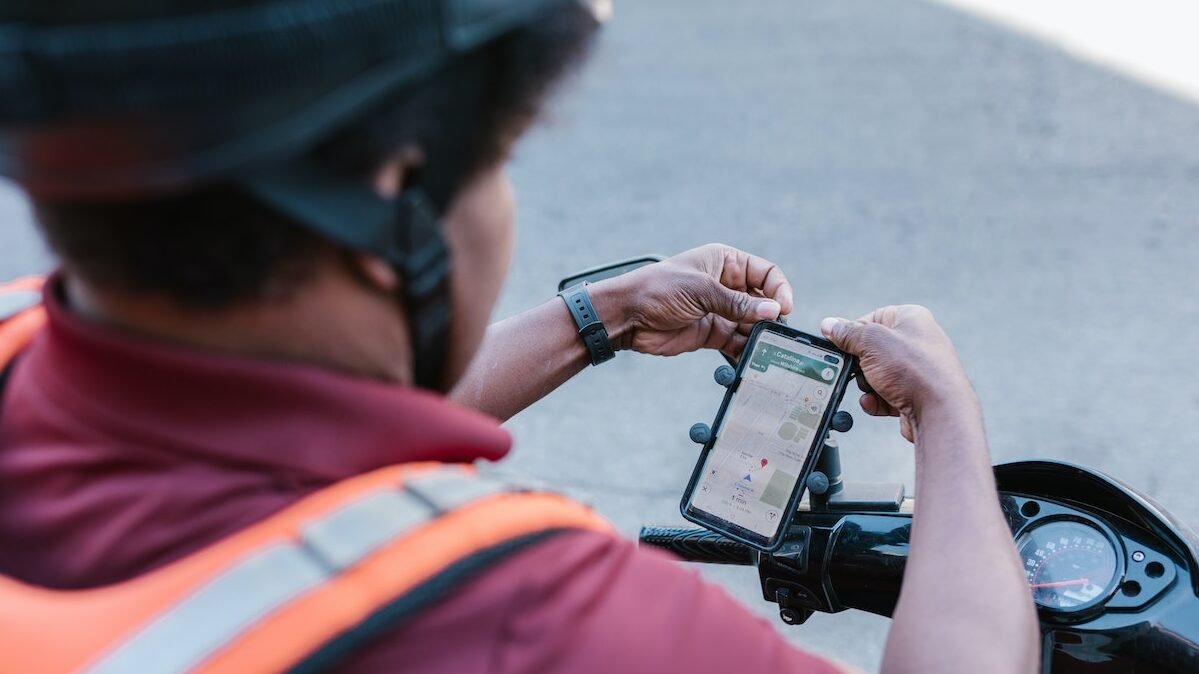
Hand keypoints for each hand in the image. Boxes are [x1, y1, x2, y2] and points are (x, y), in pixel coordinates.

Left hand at [590, 244, 792, 359]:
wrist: (627, 316)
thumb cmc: (657, 290)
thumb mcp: (700, 290)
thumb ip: (737, 303)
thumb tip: (773, 310)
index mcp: (725, 262)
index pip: (765, 272)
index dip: (779, 289)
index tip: (784, 307)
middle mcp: (727, 285)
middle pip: (764, 300)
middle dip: (772, 315)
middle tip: (777, 331)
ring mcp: (721, 311)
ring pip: (753, 324)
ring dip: (762, 335)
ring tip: (769, 347)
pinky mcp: (713, 334)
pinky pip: (738, 342)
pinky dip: (747, 350)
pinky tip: (754, 358)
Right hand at [820, 305, 973, 441]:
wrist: (940, 412)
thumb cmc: (912, 369)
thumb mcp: (871, 342)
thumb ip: (847, 333)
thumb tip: (829, 324)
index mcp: (912, 318)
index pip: (874, 317)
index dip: (855, 331)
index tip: (840, 343)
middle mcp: (917, 342)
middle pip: (873, 348)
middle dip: (860, 363)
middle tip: (856, 369)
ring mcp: (917, 370)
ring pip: (877, 374)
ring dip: (867, 384)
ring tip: (874, 389)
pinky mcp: (915, 394)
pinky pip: (885, 394)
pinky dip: (877, 400)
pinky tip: (877, 403)